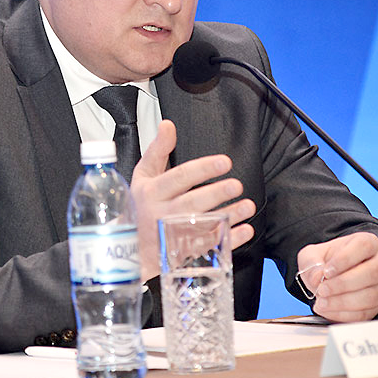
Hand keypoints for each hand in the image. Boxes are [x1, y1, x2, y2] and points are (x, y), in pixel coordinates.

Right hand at [131, 119, 255, 281]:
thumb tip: (168, 125)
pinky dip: (229, 240)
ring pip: (203, 226)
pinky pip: (209, 247)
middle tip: (237, 185)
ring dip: (228, 216)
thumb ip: (157, 150)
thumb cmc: (140, 206)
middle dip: (216, 194)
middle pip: (191, 203)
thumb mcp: (143, 176)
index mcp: (151, 192)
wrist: (130, 248)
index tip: (224, 162)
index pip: (178, 178)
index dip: (203, 169)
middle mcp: (161, 214)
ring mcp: (173, 236)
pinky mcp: (184, 252)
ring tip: (247, 205)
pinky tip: (244, 229)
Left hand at [296, 232, 377, 321]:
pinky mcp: (377, 305)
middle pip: (371, 273)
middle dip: (343, 284)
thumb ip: (311, 262)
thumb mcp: (312, 255)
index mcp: (367, 243)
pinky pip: (364, 313)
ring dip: (342, 302)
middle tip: (322, 289)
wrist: (330, 276)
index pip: (363, 246)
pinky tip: (327, 310)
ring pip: (370, 296)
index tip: (327, 271)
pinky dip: (343, 314)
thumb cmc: (326, 261)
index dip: (345, 259)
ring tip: (322, 302)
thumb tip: (317, 278)